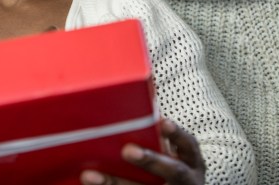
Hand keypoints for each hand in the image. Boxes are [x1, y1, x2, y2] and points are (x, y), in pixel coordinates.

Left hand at [79, 117, 205, 184]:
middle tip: (127, 150)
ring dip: (115, 182)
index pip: (188, 145)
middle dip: (150, 161)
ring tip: (89, 176)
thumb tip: (127, 101)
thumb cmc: (168, 163)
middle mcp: (187, 180)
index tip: (162, 122)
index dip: (176, 134)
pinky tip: (87, 181)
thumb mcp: (174, 152)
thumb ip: (155, 135)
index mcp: (191, 161)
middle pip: (172, 172)